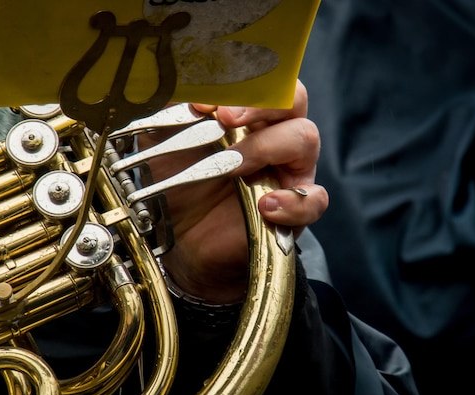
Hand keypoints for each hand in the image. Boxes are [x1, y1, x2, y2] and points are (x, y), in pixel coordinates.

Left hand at [145, 80, 327, 303]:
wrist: (178, 235)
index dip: (241, 82)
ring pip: (305, 138)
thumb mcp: (161, 141)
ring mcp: (288, 170)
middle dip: (259, 104)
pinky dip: (294, 202)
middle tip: (224, 118)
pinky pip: (313, 200)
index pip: (262, 79)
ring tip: (233, 166)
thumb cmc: (177, 182)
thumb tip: (168, 81)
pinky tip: (265, 206)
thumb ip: (167, 109)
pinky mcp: (294, 209)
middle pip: (293, 99)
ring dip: (266, 146)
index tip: (204, 100)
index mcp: (246, 112)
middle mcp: (272, 133)